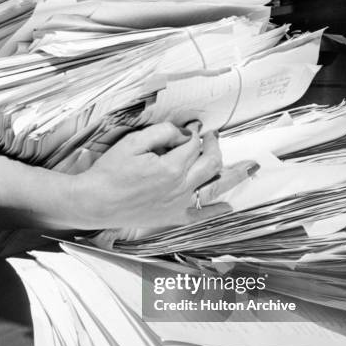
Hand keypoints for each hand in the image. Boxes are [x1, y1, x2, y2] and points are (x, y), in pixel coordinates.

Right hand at [73, 123, 258, 230]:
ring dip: (233, 176)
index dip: (194, 133)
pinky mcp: (171, 217)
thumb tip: (183, 133)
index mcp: (171, 167)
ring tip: (249, 167)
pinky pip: (200, 216)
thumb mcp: (133, 143)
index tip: (191, 129)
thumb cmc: (109, 172)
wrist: (95, 202)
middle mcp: (180, 186)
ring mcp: (178, 204)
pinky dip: (216, 211)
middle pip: (210, 163)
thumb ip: (161, 133)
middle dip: (214, 147)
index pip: (193, 144)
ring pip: (214, 187)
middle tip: (211, 138)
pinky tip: (229, 206)